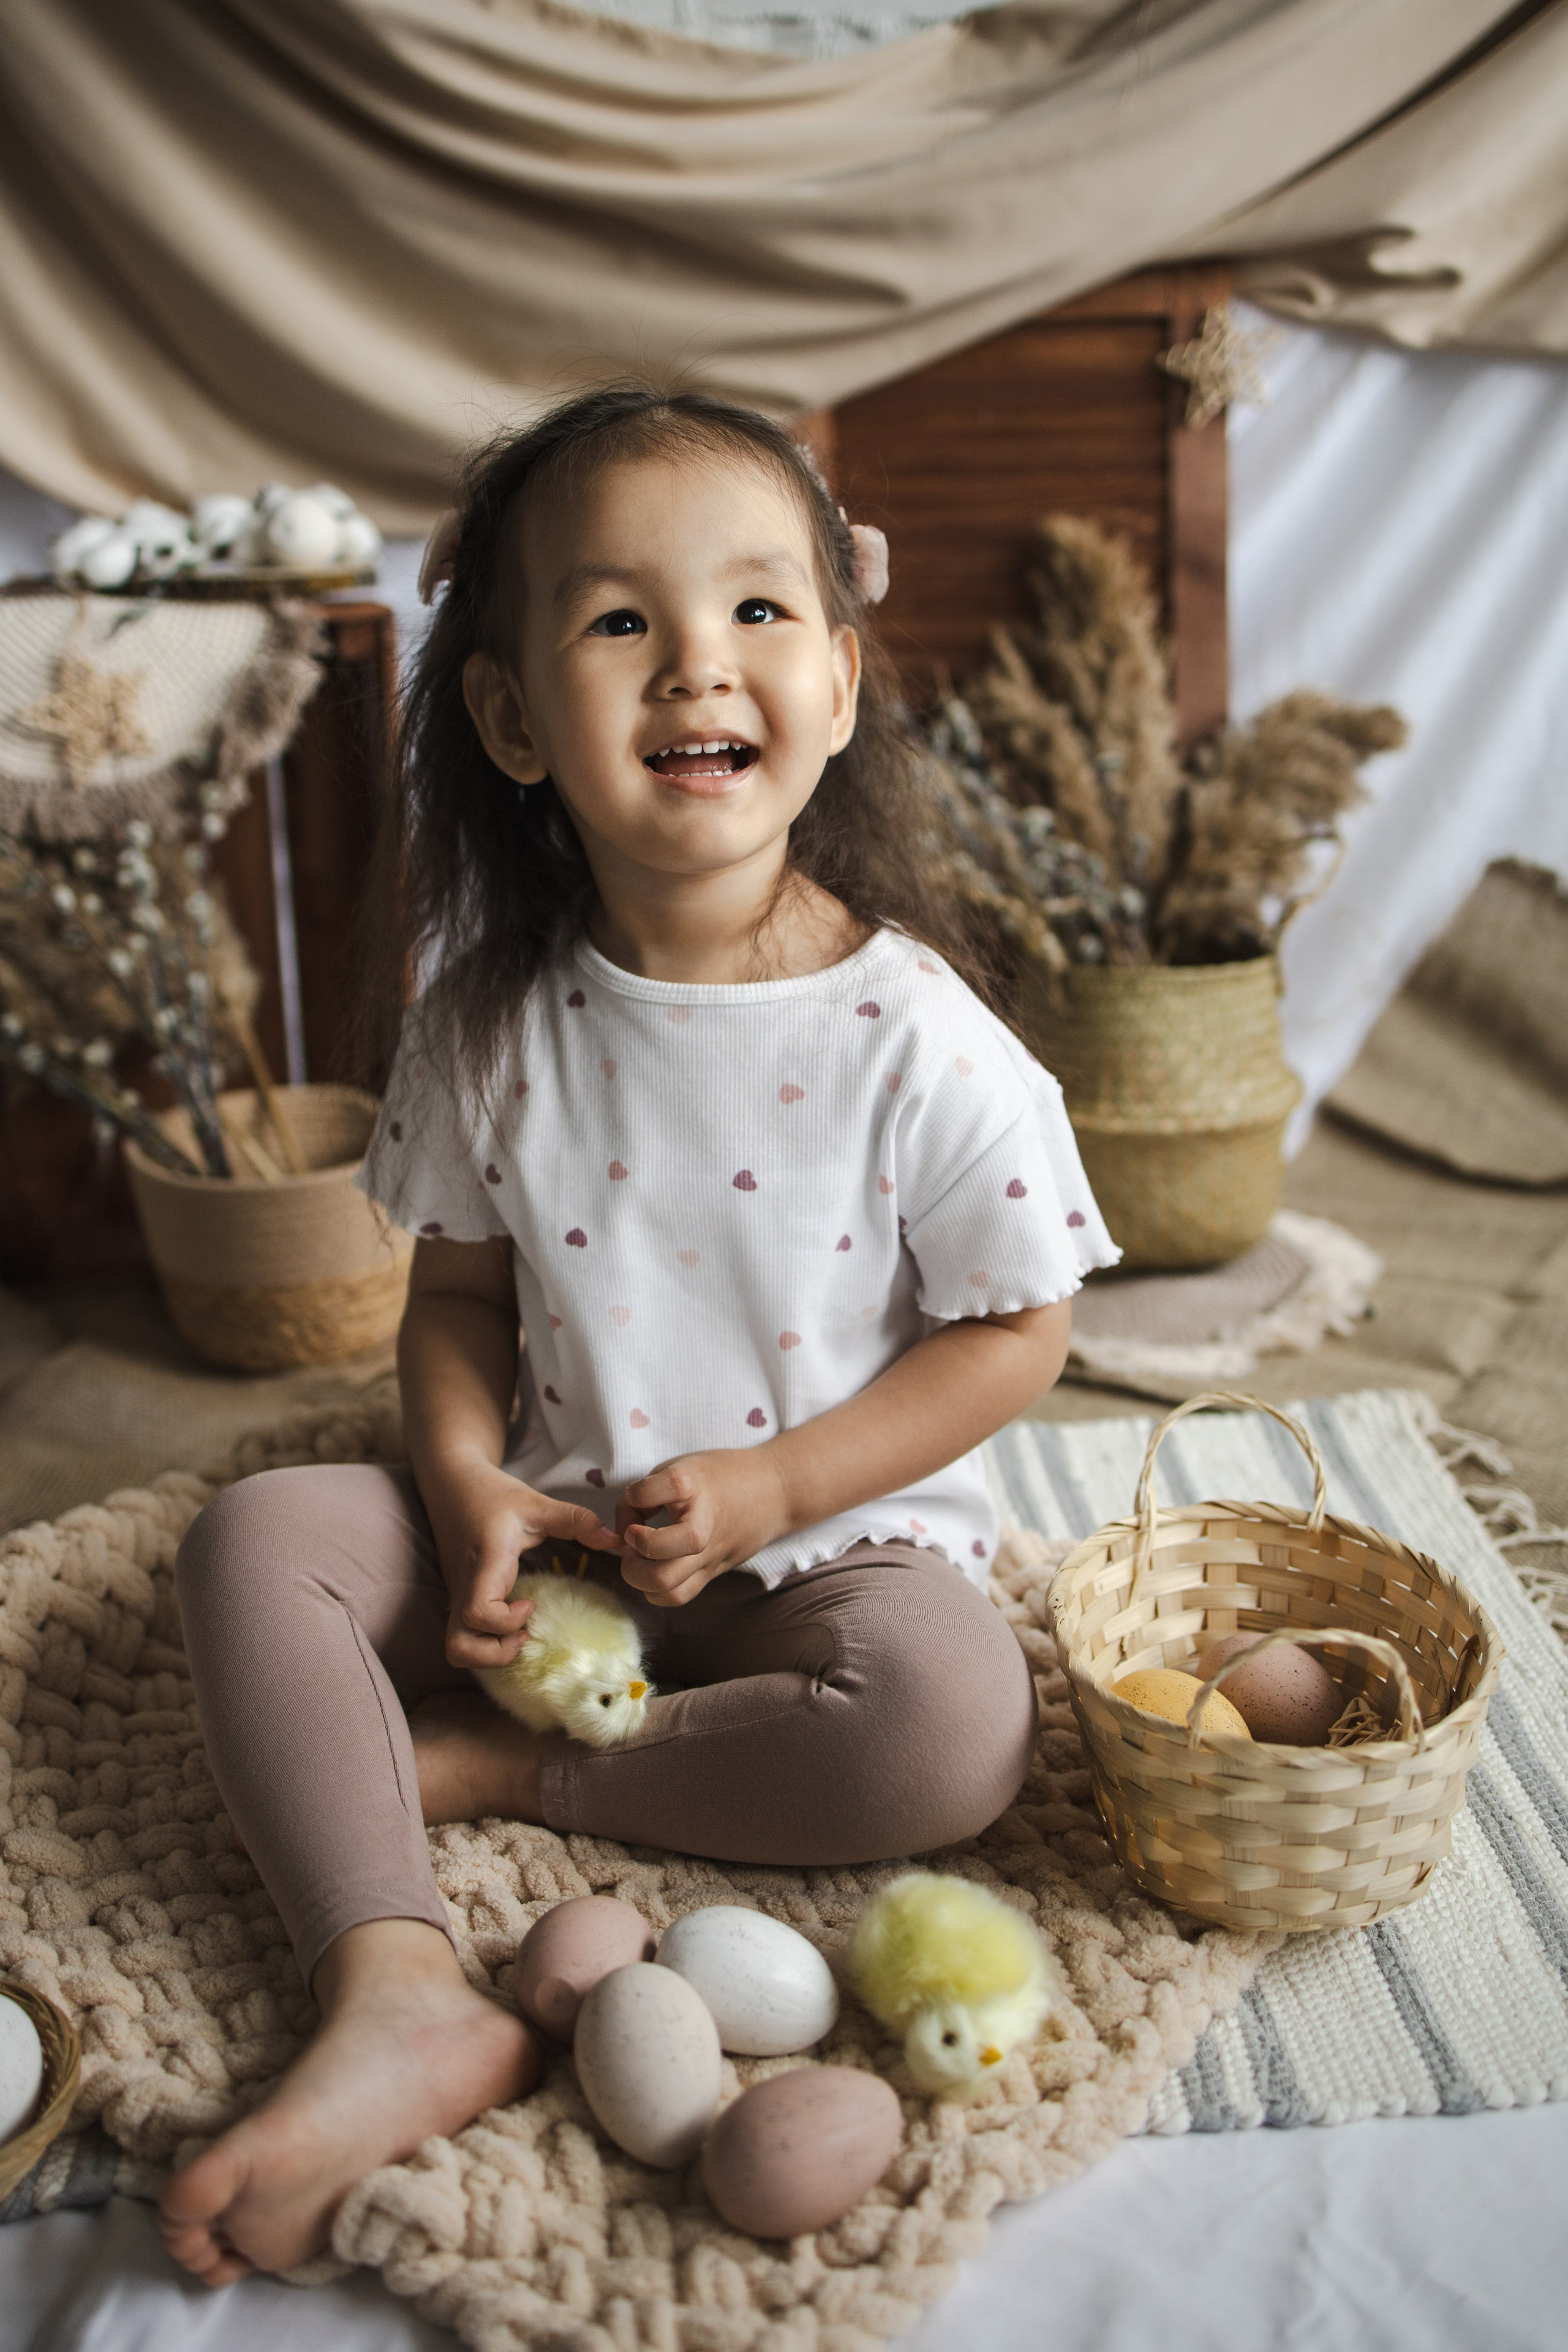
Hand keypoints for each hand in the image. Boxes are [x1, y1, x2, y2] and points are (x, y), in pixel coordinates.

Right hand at [424, 1454, 620, 1667]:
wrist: (451, 1485)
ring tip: (519, 1630)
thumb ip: (576, 1520)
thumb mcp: (537, 1504)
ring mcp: (456, 1597)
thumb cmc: (493, 1494)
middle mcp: (463, 1588)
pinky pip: (465, 1636)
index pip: (478, 1612)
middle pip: (458, 1649)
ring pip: (456, 1649)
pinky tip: (511, 1620)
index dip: (506, 1622)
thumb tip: (616, 1540)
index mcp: (483, 1565)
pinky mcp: (458, 1599)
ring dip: (488, 1653)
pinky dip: (486, 1642)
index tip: (532, 1605)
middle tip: (525, 1633)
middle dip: (495, 1655)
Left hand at [616, 1447, 789, 1606]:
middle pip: (665, 1563)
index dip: (638, 1495)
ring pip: (668, 1588)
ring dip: (640, 1578)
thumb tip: (619, 1529)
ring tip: (637, 1559)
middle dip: (632, 1559)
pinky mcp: (713, 1572)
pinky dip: (655, 1590)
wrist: (773, 1492)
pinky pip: (679, 1596)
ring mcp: (710, 1555)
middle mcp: (704, 1526)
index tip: (636, 1497)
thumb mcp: (680, 1467)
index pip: (661, 1489)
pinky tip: (652, 1569)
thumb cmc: (719, 1477)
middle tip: (629, 1542)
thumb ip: (644, 1495)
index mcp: (696, 1486)